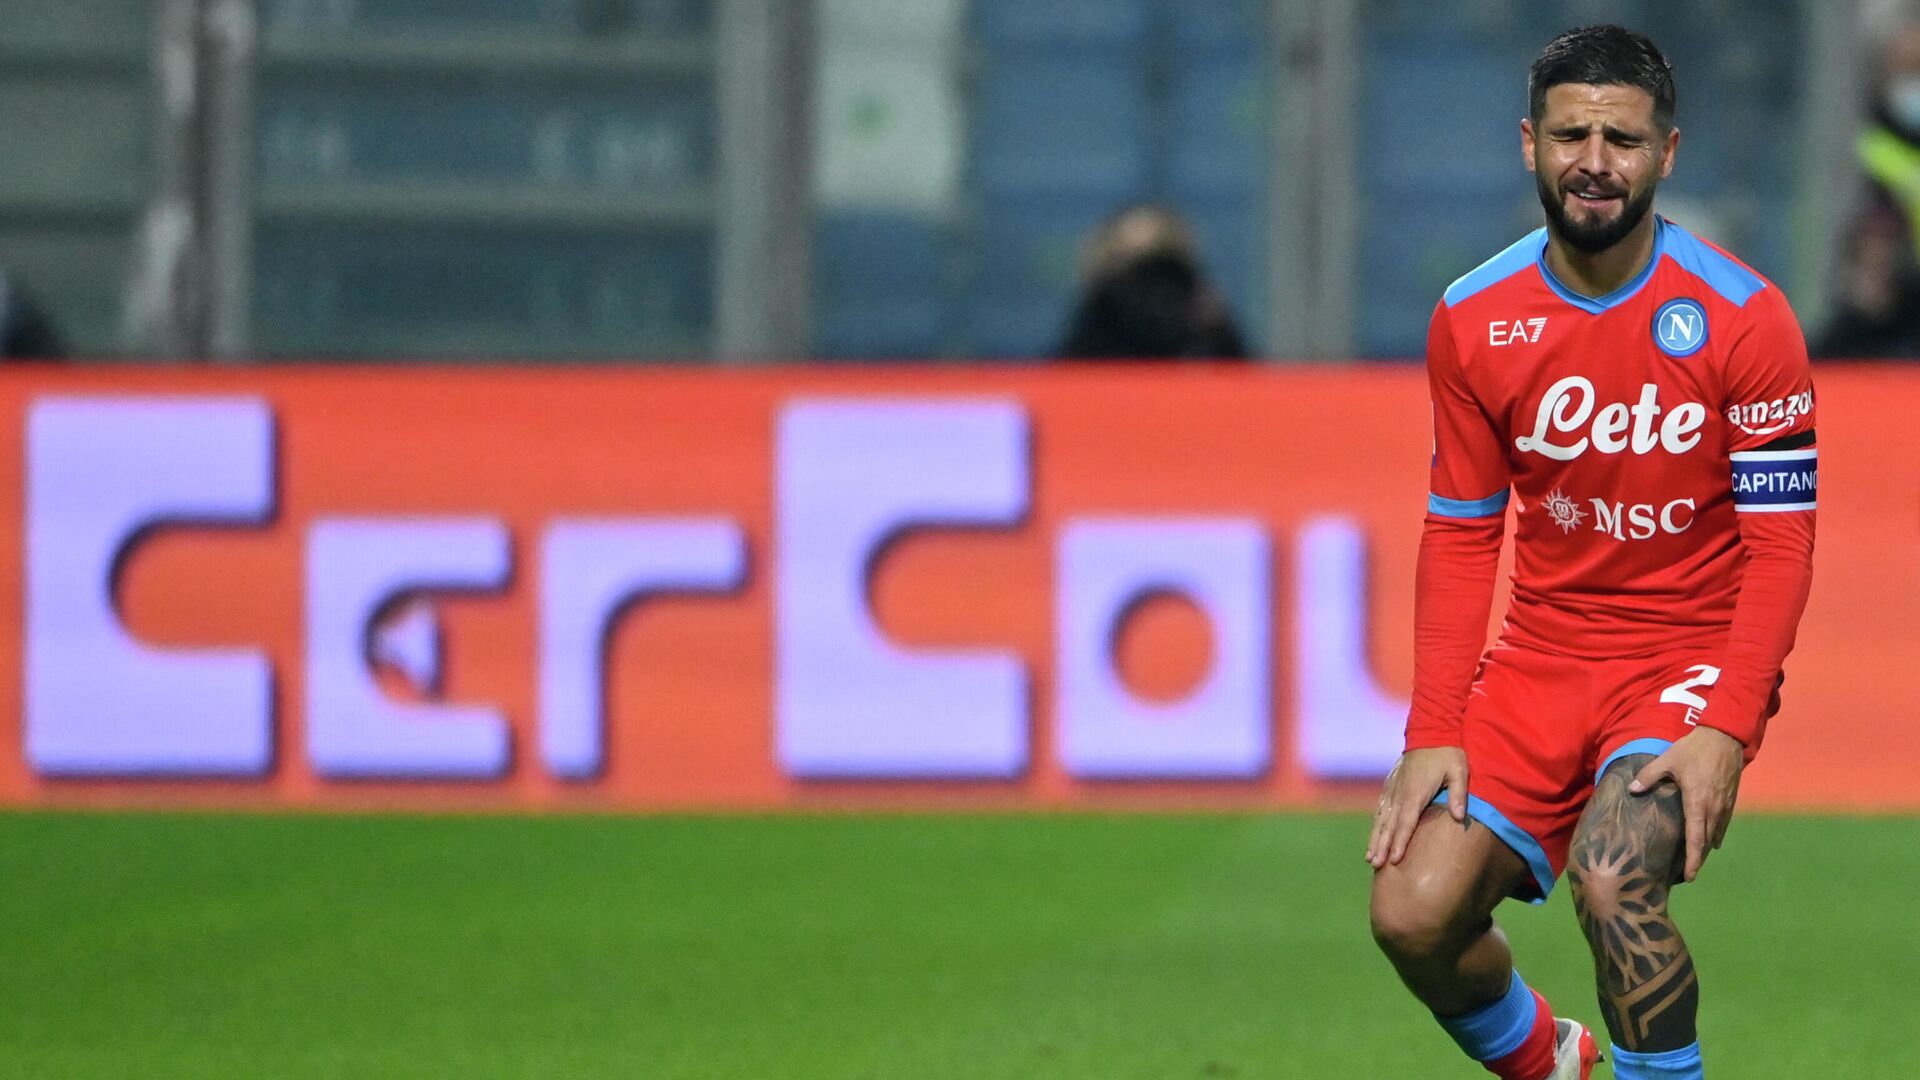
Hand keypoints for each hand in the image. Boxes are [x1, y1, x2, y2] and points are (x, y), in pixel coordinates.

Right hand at [1366, 746, 1468, 869]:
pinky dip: (1377, 824)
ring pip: (1382, 818)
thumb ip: (1459, 795)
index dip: (1400, 842)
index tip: (1393, 860)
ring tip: (1370, 857)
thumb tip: (1460, 818)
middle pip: (1389, 824)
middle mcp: (1400, 793)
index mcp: (1416, 793)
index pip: (1406, 823)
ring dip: (1375, 838)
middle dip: (1381, 846)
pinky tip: (1374, 835)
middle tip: (1375, 864)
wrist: (1430, 731)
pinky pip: (1381, 808)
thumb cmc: (1448, 753)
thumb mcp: (1459, 772)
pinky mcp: (1391, 785)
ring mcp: (1393, 789)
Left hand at [1629, 726, 1744, 882]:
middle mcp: (1714, 809)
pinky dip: (1715, 835)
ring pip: (1717, 834)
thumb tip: (1632, 790)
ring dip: (1706, 848)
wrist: (1725, 737)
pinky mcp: (1731, 799)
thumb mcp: (1668, 760)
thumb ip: (1649, 776)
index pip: (1696, 839)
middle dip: (1698, 859)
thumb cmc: (1694, 749)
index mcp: (1698, 803)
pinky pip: (1723, 824)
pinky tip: (1710, 840)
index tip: (1689, 876)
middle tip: (1688, 874)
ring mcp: (1725, 805)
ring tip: (1695, 860)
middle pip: (1707, 841)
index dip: (1692, 859)